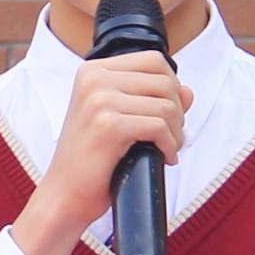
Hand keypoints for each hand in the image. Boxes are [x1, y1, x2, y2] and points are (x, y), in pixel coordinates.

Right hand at [12, 53, 189, 254]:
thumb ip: (153, 100)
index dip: (172, 87)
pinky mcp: (108, 125)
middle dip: (177, 113)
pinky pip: (160, 128)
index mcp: (93, 71)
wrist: (64, 194)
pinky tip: (163, 158)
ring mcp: (99, 100)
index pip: (154, 60)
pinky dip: (169, 146)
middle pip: (165, 82)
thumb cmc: (91, 160)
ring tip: (166, 149)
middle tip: (170, 137)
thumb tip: (189, 91)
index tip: (167, 115)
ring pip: (167, 106)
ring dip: (176, 133)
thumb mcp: (120, 119)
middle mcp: (94, 79)